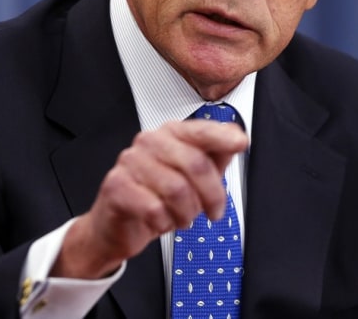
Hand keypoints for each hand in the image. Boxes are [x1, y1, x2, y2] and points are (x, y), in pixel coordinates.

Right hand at [51, 118, 247, 278]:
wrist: (118, 227)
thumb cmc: (157, 198)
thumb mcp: (193, 177)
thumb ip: (215, 155)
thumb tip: (236, 136)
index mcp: (170, 134)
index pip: (200, 131)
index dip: (222, 137)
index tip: (241, 143)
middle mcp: (148, 142)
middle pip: (194, 163)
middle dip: (211, 195)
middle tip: (214, 212)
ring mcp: (130, 162)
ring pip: (176, 189)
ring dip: (186, 213)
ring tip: (182, 218)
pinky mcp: (116, 186)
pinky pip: (154, 208)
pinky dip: (164, 223)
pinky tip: (161, 222)